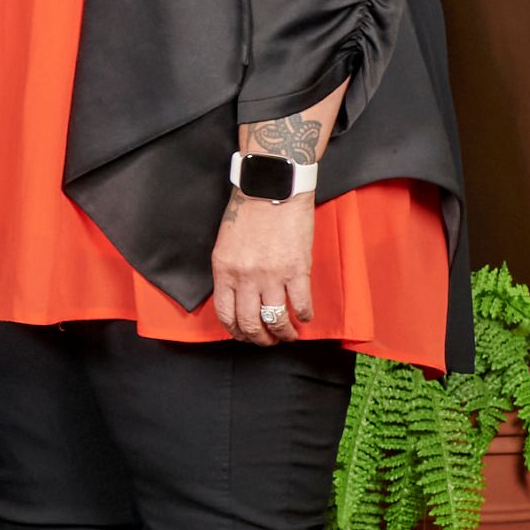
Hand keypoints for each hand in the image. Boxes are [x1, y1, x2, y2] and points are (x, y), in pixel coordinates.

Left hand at [212, 192, 316, 345]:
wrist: (272, 188)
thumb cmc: (247, 212)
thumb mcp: (225, 243)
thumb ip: (229, 271)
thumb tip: (237, 297)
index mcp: (223, 269)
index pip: (225, 313)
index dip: (236, 331)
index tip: (245, 336)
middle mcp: (245, 277)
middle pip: (250, 323)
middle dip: (260, 339)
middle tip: (268, 342)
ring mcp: (272, 275)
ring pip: (276, 319)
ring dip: (284, 333)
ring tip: (289, 335)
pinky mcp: (297, 270)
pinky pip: (301, 303)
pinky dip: (304, 315)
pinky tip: (305, 317)